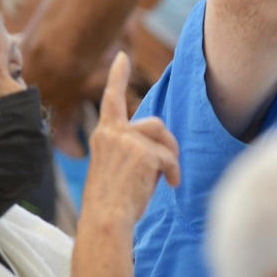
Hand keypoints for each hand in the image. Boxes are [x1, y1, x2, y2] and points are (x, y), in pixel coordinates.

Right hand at [80, 53, 180, 223]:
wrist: (105, 220)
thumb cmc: (112, 202)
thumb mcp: (117, 167)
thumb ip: (132, 149)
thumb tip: (162, 147)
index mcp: (103, 135)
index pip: (111, 99)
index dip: (118, 76)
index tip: (122, 56)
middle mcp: (112, 132)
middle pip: (154, 123)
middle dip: (167, 142)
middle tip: (170, 167)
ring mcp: (128, 140)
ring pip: (163, 136)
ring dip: (170, 156)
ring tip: (168, 177)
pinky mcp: (144, 152)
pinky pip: (169, 157)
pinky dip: (174, 172)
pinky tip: (170, 185)